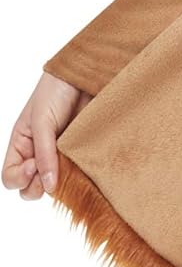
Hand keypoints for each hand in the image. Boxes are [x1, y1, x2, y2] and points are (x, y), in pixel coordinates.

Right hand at [1, 73, 93, 202]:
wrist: (84, 77)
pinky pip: (76, 177)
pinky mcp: (80, 157)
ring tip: (68, 167)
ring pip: (55, 187)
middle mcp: (38, 156)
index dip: (20, 178)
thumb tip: (48, 187)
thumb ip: (43, 153)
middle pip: (30, 189)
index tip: (33, 166)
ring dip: (59, 184)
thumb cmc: (55, 91)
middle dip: (37, 187)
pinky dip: (78, 179)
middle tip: (51, 171)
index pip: (11, 177)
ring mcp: (60, 158)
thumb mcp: (42, 121)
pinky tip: (82, 167)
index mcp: (21, 146)